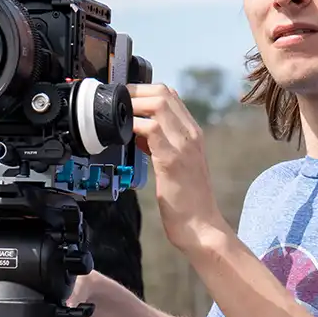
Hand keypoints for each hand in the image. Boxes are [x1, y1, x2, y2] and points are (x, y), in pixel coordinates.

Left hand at [129, 83, 228, 254]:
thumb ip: (160, 144)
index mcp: (193, 134)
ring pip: (159, 104)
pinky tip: (124, 134)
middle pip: (163, 93)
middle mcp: (192, 135)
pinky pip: (152, 130)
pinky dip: (134, 126)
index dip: (144, 90)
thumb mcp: (174, 164)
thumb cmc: (186, 200)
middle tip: (116, 103)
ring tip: (118, 116)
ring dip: (133, 105)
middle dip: (135, 92)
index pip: (170, 95)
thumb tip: (138, 130)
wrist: (201, 226)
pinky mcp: (172, 160)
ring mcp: (184, 146)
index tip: (125, 98)